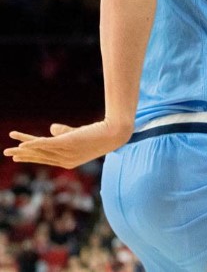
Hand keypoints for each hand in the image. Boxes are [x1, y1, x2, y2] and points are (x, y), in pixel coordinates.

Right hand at [3, 120, 130, 168]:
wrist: (114, 133)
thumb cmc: (99, 133)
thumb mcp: (79, 134)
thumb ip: (65, 132)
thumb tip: (51, 127)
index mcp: (69, 161)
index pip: (46, 158)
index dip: (31, 156)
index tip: (18, 156)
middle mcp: (66, 160)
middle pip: (40, 156)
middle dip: (23, 155)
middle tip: (8, 153)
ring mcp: (67, 152)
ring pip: (40, 150)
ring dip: (24, 148)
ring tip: (10, 147)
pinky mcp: (68, 142)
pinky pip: (47, 144)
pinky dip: (34, 144)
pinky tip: (23, 143)